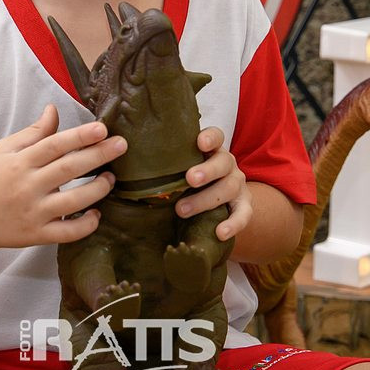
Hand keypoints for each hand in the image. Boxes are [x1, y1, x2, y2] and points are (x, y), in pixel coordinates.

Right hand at [0, 104, 124, 250]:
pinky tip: (96, 214)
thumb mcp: (6, 149)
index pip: (54, 145)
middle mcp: (28, 186)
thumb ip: (33, 132)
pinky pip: (67, 233)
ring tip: (111, 178)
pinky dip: (85, 225)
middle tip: (122, 145)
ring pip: (73, 202)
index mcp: (21, 162)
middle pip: (68, 169)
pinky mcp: (37, 236)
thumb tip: (53, 109)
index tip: (102, 129)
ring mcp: (34, 213)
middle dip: (98, 155)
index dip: (79, 136)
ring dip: (97, 189)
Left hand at [175, 126, 250, 240]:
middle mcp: (228, 164)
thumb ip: (165, 165)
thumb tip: (126, 164)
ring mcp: (238, 185)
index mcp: (213, 150)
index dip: (210, 138)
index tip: (199, 143)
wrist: (217, 202)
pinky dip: (234, 224)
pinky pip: (244, 214)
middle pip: (223, 163)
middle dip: (207, 171)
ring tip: (182, 210)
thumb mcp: (180, 169)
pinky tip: (220, 233)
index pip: (216, 136)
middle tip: (189, 179)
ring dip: (206, 200)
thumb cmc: (189, 181)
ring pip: (230, 188)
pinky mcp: (243, 205)